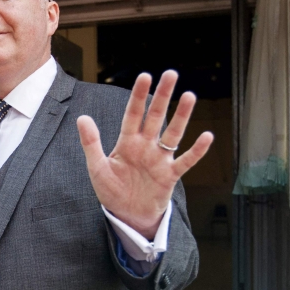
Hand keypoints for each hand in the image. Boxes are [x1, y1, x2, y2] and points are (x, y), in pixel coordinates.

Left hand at [76, 70, 213, 238]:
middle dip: (163, 96)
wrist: (127, 215)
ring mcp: (159, 160)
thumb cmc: (112, 190)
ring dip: (181, 116)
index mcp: (127, 142)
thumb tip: (82, 117)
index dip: (139, 96)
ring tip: (189, 96)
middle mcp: (146, 146)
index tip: (145, 76)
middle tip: (171, 74)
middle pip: (156, 117)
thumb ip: (91, 143)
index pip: (133, 114)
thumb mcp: (97, 167)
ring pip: (173, 134)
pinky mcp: (170, 176)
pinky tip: (207, 136)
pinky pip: (186, 161)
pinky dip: (196, 150)